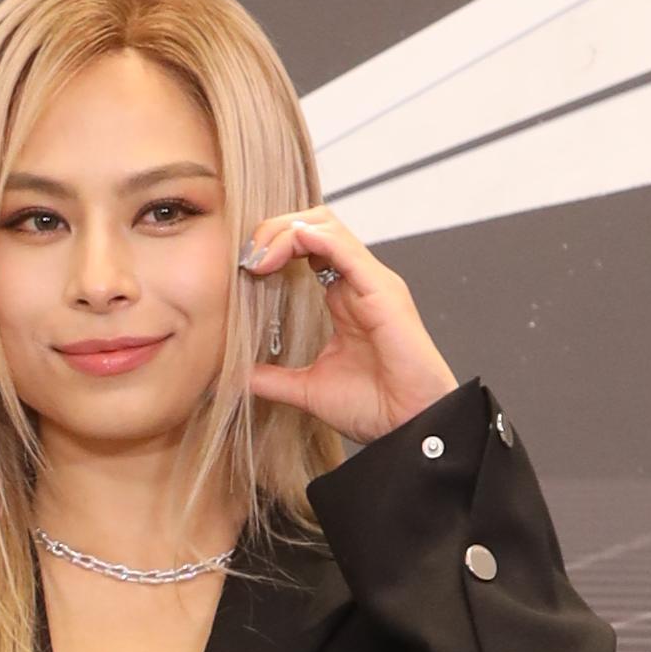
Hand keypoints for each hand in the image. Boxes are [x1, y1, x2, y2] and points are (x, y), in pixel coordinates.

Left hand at [241, 205, 455, 444]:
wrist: (410, 428)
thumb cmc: (377, 408)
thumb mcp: (309, 390)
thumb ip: (275, 379)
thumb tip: (240, 376)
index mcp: (344, 297)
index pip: (307, 245)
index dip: (272, 246)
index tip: (245, 270)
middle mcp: (358, 282)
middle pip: (314, 223)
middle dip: (274, 229)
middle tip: (248, 257)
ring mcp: (371, 281)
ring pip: (325, 225)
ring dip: (285, 231)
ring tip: (258, 256)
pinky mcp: (381, 289)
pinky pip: (342, 245)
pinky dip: (310, 238)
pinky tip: (284, 249)